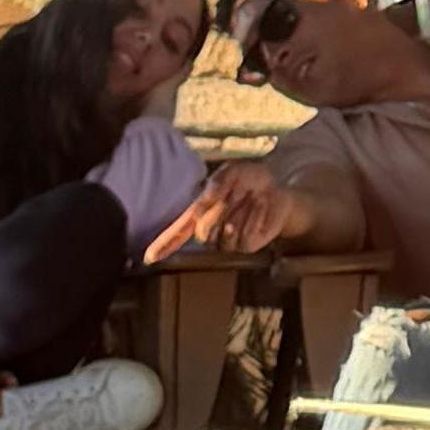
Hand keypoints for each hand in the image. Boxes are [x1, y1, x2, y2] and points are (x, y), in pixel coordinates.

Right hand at [147, 173, 301, 260]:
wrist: (279, 189)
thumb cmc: (252, 179)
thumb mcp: (234, 171)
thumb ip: (218, 182)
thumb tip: (202, 201)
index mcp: (202, 212)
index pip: (179, 230)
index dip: (165, 244)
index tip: (150, 257)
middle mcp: (211, 229)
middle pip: (202, 233)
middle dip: (216, 214)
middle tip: (234, 196)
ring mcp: (228, 240)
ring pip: (221, 239)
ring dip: (235, 218)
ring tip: (249, 201)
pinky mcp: (247, 247)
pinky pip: (242, 242)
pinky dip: (251, 222)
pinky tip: (258, 211)